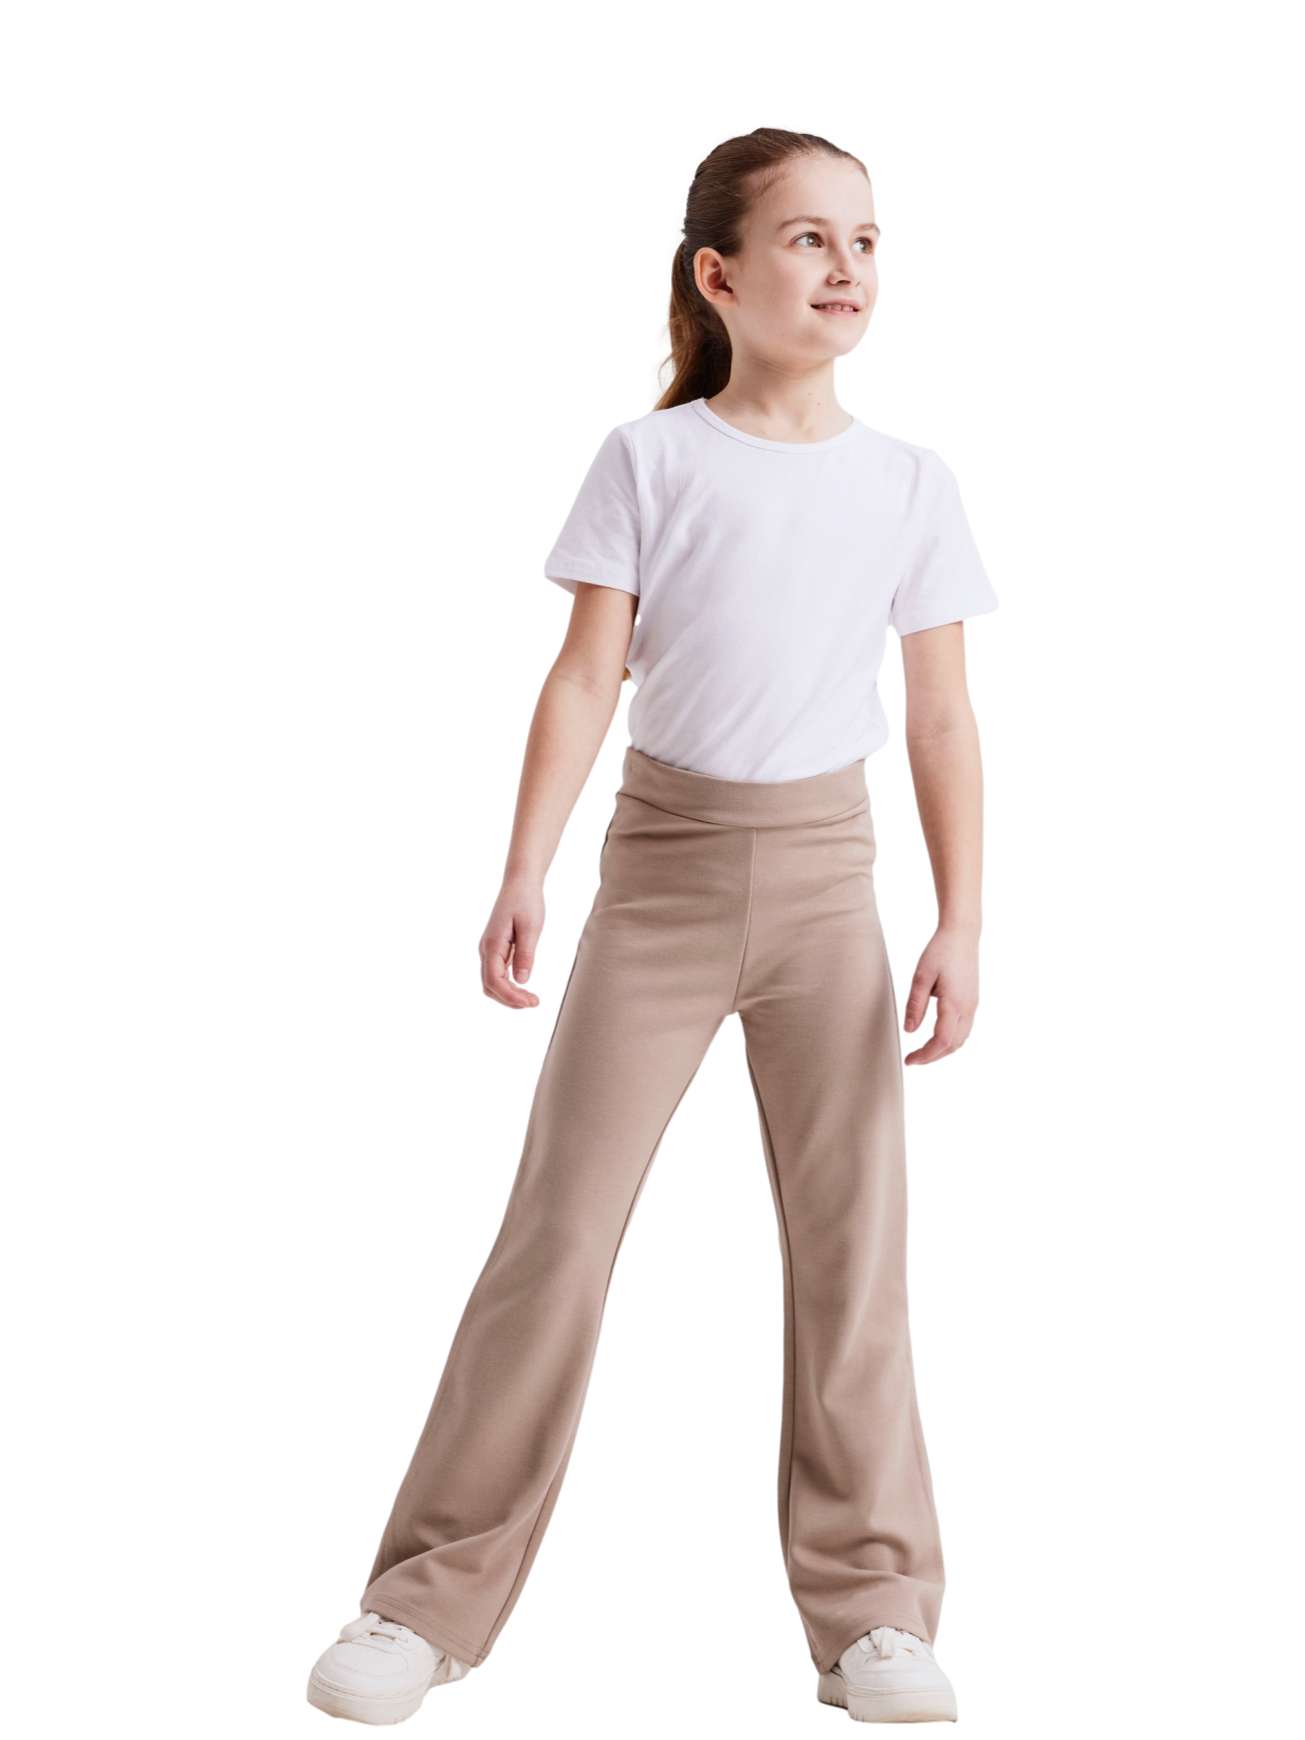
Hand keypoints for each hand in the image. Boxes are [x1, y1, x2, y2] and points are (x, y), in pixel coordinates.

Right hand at [479, 877, 544, 1008]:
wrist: (520, 883)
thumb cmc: (526, 901)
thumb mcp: (531, 927)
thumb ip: (525, 954)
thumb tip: (521, 981)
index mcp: (492, 945)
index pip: (495, 981)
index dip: (511, 996)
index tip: (532, 1002)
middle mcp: (486, 949)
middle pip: (490, 986)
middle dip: (510, 999)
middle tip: (534, 1002)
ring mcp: (489, 949)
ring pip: (492, 982)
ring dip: (509, 994)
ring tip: (531, 999)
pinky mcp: (496, 948)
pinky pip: (497, 973)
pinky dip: (508, 985)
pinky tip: (523, 987)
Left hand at [902, 925, 979, 1064]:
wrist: (962, 934)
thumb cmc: (940, 951)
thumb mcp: (921, 977)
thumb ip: (915, 1005)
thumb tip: (909, 1031)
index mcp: (954, 1004)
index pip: (942, 1041)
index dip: (925, 1055)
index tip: (908, 1060)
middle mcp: (968, 1008)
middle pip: (953, 1045)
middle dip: (933, 1056)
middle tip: (912, 1059)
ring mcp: (973, 1005)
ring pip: (961, 1039)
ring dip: (943, 1050)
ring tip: (923, 1051)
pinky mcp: (973, 1001)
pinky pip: (964, 1029)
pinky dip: (951, 1040)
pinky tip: (937, 1036)